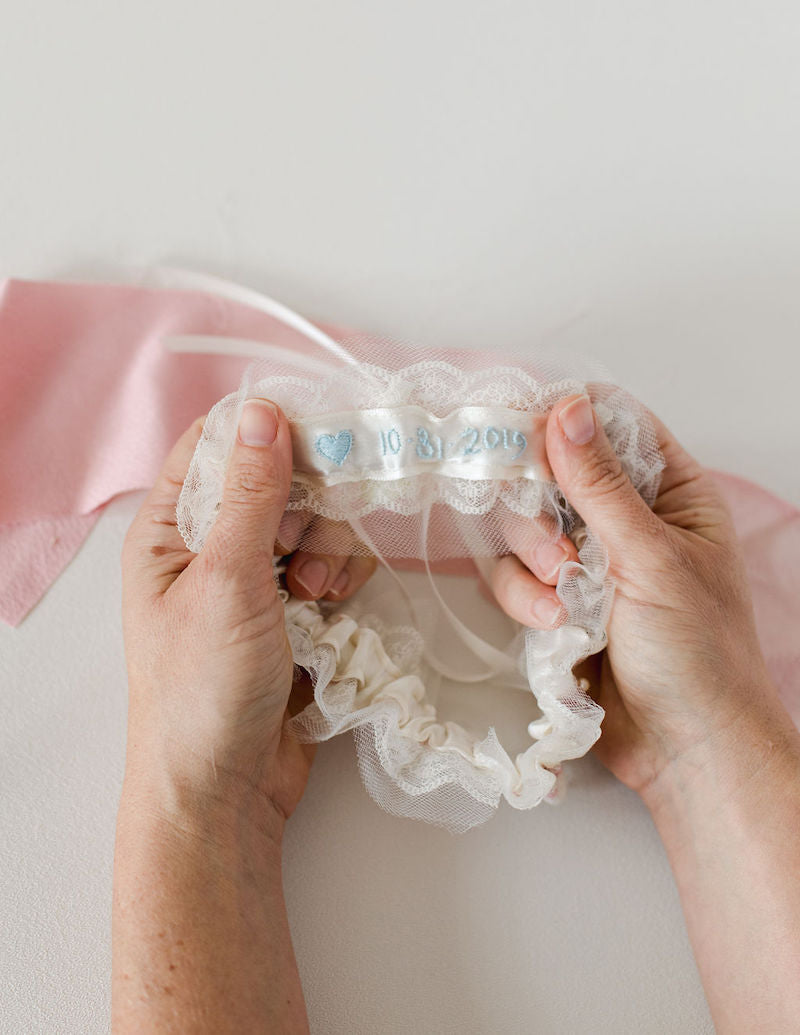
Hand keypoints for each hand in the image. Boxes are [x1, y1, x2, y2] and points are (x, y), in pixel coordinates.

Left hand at [121, 398, 372, 830]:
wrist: (224, 790)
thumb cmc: (201, 690)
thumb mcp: (226, 582)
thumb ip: (251, 496)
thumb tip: (262, 412)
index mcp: (172, 528)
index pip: (218, 445)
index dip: (269, 433)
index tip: (321, 439)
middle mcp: (213, 545)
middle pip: (282, 480)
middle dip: (309, 511)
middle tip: (300, 559)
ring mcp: (257, 579)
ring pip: (318, 524)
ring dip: (330, 552)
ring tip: (314, 600)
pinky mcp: (296, 611)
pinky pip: (336, 566)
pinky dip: (344, 581)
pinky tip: (332, 613)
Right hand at [490, 392, 793, 799]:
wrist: (685, 750)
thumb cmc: (699, 651)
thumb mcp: (652, 558)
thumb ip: (600, 485)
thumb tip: (567, 406)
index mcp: (671, 492)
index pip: (612, 426)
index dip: (565, 421)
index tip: (521, 430)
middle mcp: (625, 519)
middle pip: (551, 473)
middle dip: (542, 515)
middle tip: (561, 554)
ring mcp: (587, 561)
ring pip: (522, 528)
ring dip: (532, 563)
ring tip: (563, 605)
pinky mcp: (555, 602)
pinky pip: (513, 577)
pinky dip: (523, 600)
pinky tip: (553, 628)